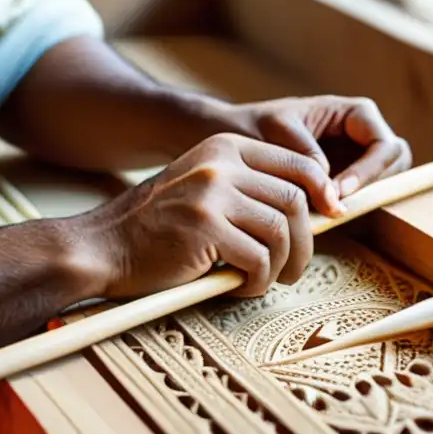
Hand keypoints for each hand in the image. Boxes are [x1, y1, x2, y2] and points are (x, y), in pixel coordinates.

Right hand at [77, 132, 343, 299]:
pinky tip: (235, 286)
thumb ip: (247, 188)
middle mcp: (220, 163)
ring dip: (281, 266)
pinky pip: (258, 260)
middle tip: (293, 269)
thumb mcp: (202, 187)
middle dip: (304, 242)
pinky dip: (255, 281)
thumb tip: (312, 210)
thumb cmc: (157, 226)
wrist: (103, 245)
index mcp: (224, 147)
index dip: (323, 193)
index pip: (298, 163)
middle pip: (295, 200)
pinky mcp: (204, 227)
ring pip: (280, 232)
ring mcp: (211, 193)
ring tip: (260, 280)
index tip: (329, 219)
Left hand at [215, 95, 411, 213]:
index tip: (338, 190)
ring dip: (361, 199)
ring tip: (325, 210)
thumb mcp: (277, 131)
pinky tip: (318, 214)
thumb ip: (306, 157)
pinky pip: (361, 197)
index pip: (384, 144)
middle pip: (395, 163)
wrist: (232, 138)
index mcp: (354, 113)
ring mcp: (357, 158)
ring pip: (383, 183)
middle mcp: (362, 135)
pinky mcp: (345, 180)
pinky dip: (347, 207)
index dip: (368, 170)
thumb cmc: (253, 125)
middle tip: (337, 205)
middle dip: (372, 185)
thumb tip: (333, 194)